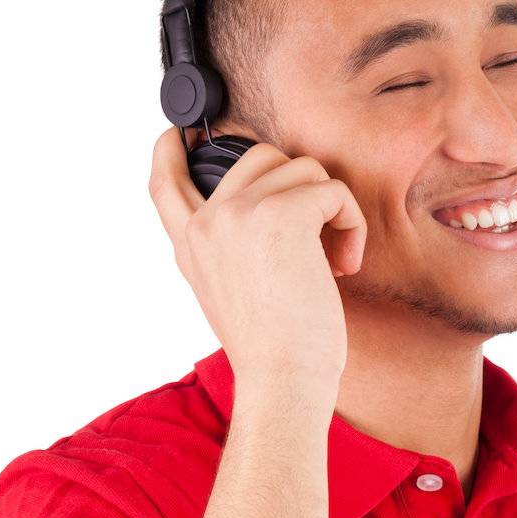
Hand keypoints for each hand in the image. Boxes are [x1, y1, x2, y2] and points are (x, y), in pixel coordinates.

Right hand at [148, 129, 366, 388]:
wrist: (282, 382)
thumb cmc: (272, 354)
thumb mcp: (228, 297)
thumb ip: (230, 251)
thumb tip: (265, 211)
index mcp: (190, 246)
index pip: (164, 182)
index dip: (170, 149)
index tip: (180, 134)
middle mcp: (208, 222)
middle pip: (259, 155)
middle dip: (301, 187)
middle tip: (319, 239)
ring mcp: (241, 213)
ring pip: (303, 168)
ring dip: (332, 209)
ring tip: (335, 260)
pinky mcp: (282, 214)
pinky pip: (333, 190)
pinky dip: (352, 223)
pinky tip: (345, 265)